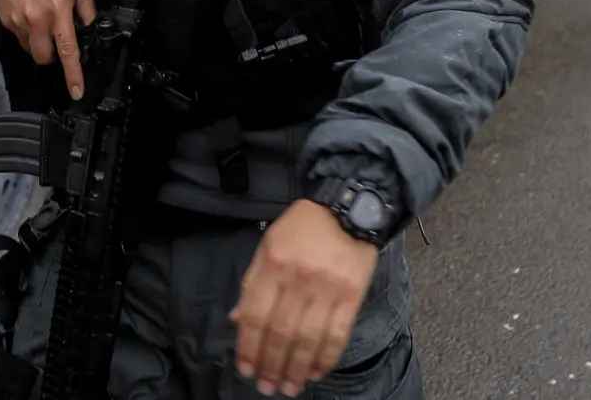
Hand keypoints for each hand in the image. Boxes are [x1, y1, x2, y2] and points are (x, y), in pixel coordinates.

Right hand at [0, 0, 95, 99]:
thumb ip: (86, 8)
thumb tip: (90, 28)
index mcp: (58, 10)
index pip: (68, 50)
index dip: (73, 74)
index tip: (77, 91)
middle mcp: (37, 19)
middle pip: (45, 58)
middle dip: (53, 56)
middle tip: (58, 40)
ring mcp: (18, 21)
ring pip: (30, 50)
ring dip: (39, 45)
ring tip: (42, 23)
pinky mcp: (5, 20)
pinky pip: (18, 38)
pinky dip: (26, 34)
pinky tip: (30, 14)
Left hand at [231, 200, 380, 395]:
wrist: (348, 209)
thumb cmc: (303, 227)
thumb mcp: (268, 245)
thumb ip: (252, 283)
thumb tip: (237, 320)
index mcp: (274, 265)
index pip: (256, 315)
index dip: (249, 347)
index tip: (247, 369)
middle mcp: (299, 279)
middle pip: (281, 333)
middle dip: (272, 365)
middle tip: (268, 387)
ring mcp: (327, 289)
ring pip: (308, 339)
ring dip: (297, 369)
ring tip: (290, 387)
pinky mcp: (352, 296)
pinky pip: (337, 334)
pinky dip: (326, 357)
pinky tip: (316, 371)